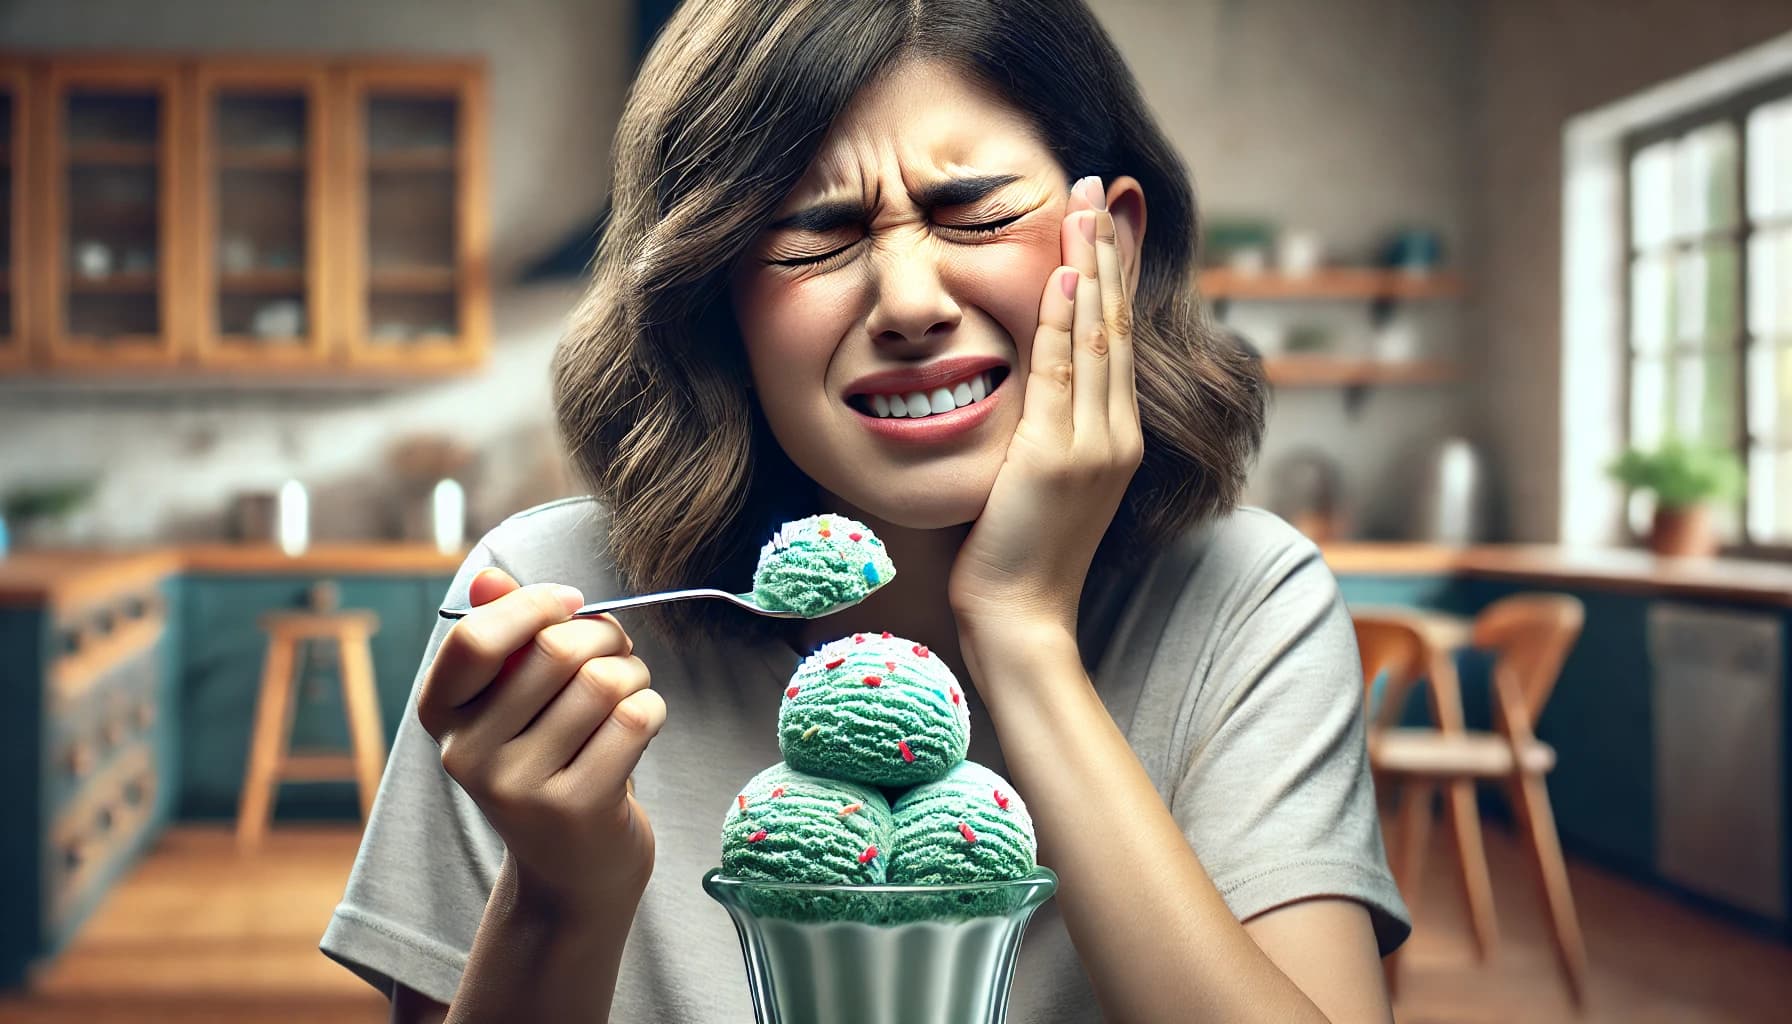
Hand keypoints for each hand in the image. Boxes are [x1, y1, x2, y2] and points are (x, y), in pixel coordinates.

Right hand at [417, 568, 666, 910]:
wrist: (573, 871)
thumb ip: (503, 634)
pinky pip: (635, 718)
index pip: (476, 638)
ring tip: (628, 694)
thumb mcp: (514, 701)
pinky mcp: (575, 809)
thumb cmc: (551, 760)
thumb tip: (488, 577)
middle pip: (556, 651)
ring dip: (633, 674)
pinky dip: (652, 709)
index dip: (536, 605)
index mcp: (441, 714)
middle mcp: (468, 755)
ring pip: (603, 682)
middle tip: (617, 655)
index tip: (572, 604)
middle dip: (605, 637)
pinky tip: (640, 729)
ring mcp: (519, 788)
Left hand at [947, 174, 1143, 637]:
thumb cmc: (1017, 557)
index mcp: (1115, 440)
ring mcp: (1094, 446)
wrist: (1021, 618)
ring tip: (1084, 206)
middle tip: (1097, 186)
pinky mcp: (1060, 458)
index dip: (1112, 276)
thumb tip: (1026, 390)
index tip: (1104, 221)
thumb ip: (1043, 431)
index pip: (1114, 339)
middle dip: (1107, 251)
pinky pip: (1063, 375)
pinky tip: (1065, 277)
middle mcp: (1117, 436)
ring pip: (1096, 339)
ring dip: (1090, 267)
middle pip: (1115, 324)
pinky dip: (1064, 324)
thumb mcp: (1037, 482)